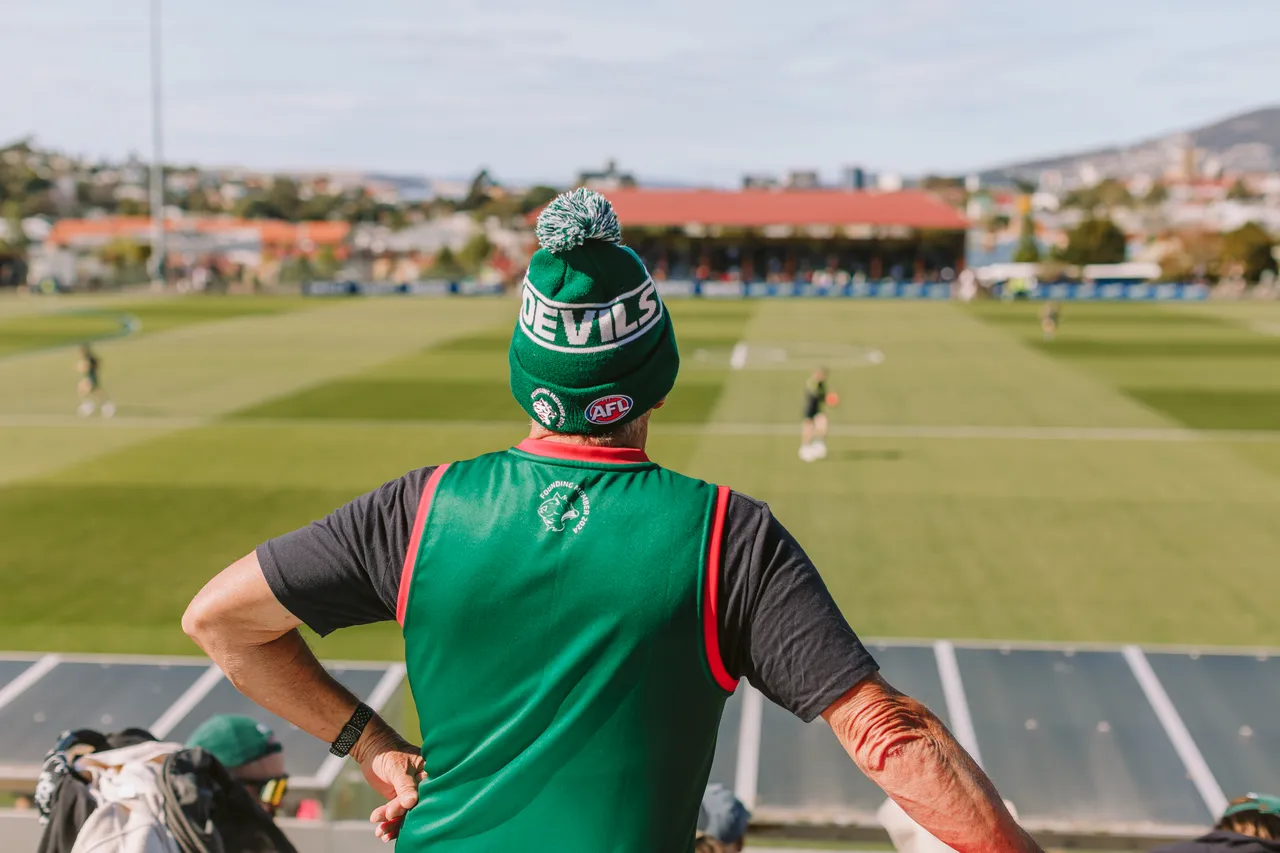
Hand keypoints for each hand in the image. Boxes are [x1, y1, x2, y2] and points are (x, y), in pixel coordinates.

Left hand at [353, 719, 425, 842]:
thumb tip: (411, 803)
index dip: (415, 807)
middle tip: (387, 826)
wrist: (371, 747)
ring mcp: (409, 792)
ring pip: (405, 813)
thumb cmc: (388, 752)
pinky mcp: (398, 797)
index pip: (426, 794)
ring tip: (380, 832)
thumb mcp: (397, 768)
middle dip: (401, 820)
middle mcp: (421, 784)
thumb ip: (405, 786)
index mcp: (427, 774)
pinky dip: (387, 821)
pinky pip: (396, 812)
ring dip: (392, 824)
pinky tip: (379, 830)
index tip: (398, 813)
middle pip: (416, 807)